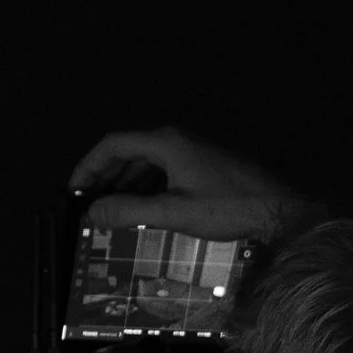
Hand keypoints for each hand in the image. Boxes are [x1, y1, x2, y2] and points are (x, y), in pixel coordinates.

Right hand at [68, 127, 300, 239]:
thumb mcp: (173, 212)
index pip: (113, 144)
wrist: (278, 209)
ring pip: (145, 163)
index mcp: (166, 142)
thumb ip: (129, 211)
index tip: (74, 189)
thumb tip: (93, 211)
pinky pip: (162, 171)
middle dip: (104, 178)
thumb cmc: (230, 207)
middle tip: (87, 204)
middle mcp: (176, 140)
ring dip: (124, 185)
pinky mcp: (201, 166)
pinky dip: (144, 188)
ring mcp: (190, 152)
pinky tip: (141, 210)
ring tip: (110, 211)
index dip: (88, 166)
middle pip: (127, 151)